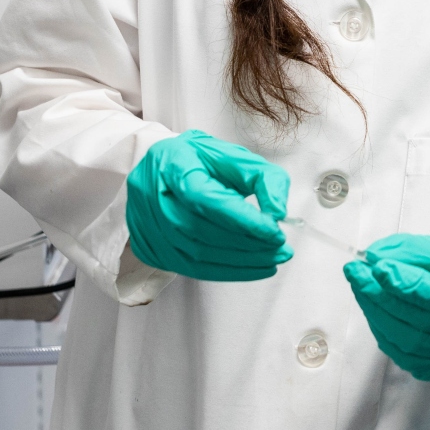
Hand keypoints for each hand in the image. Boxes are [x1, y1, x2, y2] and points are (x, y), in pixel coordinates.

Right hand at [125, 130, 291, 280]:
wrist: (162, 170)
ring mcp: (148, 225)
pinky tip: (252, 267)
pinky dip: (226, 272)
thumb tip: (278, 213)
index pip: (205, 198)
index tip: (274, 230)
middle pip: (200, 229)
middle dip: (247, 244)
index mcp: (173, 162)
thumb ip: (264, 178)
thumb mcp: (236, 157)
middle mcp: (152, 194)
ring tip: (272, 259)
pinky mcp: (151, 248)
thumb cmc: (200, 162)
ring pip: (196, 254)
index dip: (241, 218)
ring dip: (240, 261)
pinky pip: (191, 269)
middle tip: (281, 248)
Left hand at [344, 235, 429, 381]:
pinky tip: (374, 308)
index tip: (379, 268)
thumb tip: (374, 258)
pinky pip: (401, 354)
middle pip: (421, 323)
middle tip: (356, 273)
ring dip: (376, 313)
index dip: (409, 284)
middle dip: (381, 296)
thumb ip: (410, 251)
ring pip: (408, 343)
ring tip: (361, 286)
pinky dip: (382, 329)